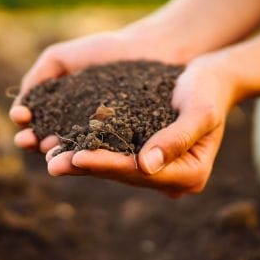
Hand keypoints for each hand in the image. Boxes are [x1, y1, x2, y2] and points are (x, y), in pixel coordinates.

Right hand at [9, 30, 179, 152]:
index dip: (26, 123)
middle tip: (28, 140)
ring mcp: (100, 140)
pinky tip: (79, 151)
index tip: (21, 117)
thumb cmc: (104, 51)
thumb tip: (19, 108)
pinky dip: (89, 155)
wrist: (148, 50)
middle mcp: (78, 130)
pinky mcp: (124, 146)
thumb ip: (38, 77)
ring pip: (74, 152)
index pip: (36, 124)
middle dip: (35, 142)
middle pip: (50, 142)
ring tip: (48, 151)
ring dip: (58, 154)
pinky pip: (104, 152)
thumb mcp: (61, 58)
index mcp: (60, 112)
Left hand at [46, 54, 236, 197]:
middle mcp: (172, 179)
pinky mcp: (143, 155)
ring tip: (48, 156)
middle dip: (86, 167)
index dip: (107, 165)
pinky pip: (112, 155)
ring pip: (113, 168)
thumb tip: (146, 166)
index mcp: (190, 175)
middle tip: (51, 163)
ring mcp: (157, 170)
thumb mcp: (199, 110)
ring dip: (80, 162)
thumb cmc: (208, 90)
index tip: (77, 157)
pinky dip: (87, 149)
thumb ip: (176, 138)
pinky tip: (60, 144)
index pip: (140, 172)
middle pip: (122, 174)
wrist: (211, 79)